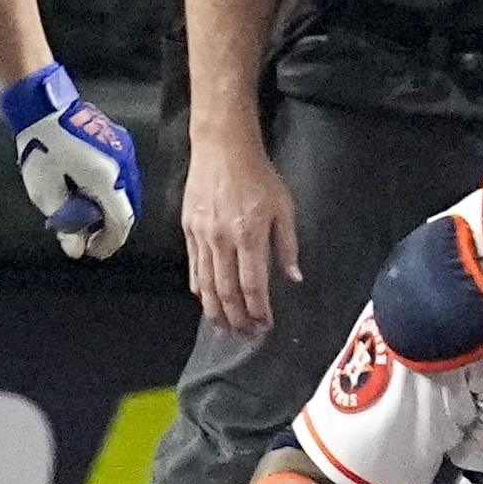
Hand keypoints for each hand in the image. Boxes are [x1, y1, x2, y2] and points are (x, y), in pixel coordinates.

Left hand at [0, 62, 141, 260]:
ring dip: (111, 207)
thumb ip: (66, 223)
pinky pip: (122, 174)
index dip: (110, 242)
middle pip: (128, 207)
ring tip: (87, 215)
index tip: (94, 252)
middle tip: (89, 237)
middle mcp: (123, 164)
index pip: (121, 221)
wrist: (44, 106)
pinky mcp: (118, 140)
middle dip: (110, 226)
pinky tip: (90, 192)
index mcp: (107, 179)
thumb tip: (75, 248)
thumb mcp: (47, 192)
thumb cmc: (42, 146)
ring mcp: (124, 149)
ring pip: (127, 190)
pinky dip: (111, 190)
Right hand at [181, 126, 298, 335]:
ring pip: (206, 284)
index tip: (265, 324)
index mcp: (249, 235)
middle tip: (245, 335)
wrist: (221, 148)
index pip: (253, 284)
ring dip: (216, 311)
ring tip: (224, 328)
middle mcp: (222, 240)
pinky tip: (205, 301)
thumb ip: (287, 245)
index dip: (259, 310)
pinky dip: (199, 289)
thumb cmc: (258, 175)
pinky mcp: (188, 230)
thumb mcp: (283, 207)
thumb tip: (294, 277)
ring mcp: (202, 237)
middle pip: (227, 291)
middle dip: (237, 318)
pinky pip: (193, 267)